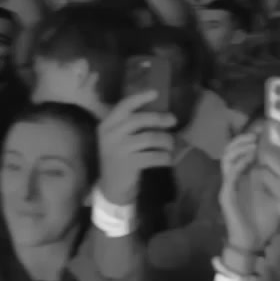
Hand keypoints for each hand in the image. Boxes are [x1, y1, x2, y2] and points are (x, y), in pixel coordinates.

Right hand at [96, 90, 175, 204]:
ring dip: (166, 140)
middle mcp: (110, 135)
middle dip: (160, 118)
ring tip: (170, 144)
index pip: (124, 106)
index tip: (156, 93)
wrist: (111, 187)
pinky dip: (165, 157)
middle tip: (173, 120)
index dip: (140, 98)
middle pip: (140, 119)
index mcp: (106, 125)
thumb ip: (129, 126)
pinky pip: (155, 156)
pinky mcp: (129, 164)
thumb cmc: (118, 158)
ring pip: (151, 137)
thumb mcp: (117, 139)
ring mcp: (119, 149)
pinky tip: (167, 159)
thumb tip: (157, 112)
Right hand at [218, 126, 279, 253]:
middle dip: (245, 138)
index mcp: (247, 176)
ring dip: (239, 147)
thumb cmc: (264, 221)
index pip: (246, 151)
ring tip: (253, 141)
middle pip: (234, 150)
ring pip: (228, 158)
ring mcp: (229, 185)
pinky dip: (238, 163)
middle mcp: (236, 177)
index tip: (267, 128)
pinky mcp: (226, 194)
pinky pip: (230, 174)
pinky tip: (249, 158)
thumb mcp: (276, 197)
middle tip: (258, 130)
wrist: (252, 243)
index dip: (253, 138)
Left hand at [262, 118, 279, 252]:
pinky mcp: (278, 204)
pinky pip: (265, 186)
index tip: (272, 122)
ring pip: (265, 171)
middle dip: (264, 148)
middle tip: (262, 144)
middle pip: (273, 158)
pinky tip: (267, 178)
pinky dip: (264, 179)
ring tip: (264, 161)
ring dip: (263, 164)